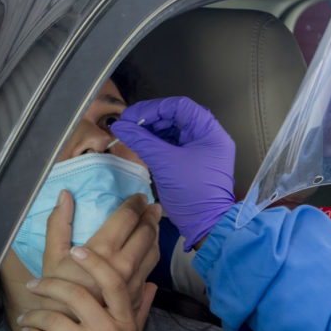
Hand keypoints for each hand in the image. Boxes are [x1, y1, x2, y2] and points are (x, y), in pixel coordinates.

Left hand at [19, 248, 156, 330]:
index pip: (113, 282)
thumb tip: (150, 283)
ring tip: (27, 316)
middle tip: (36, 284)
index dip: (94, 263)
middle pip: (79, 295)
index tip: (77, 250)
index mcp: (126, 323)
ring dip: (35, 313)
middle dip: (51, 285)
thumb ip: (140, 309)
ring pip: (56, 318)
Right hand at [42, 190, 160, 312]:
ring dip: (154, 233)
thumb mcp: (52, 258)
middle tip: (150, 205)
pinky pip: (150, 268)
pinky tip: (148, 248)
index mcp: (103, 251)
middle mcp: (124, 265)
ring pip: (153, 251)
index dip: (135, 203)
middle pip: (145, 232)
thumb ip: (59, 225)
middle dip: (149, 215)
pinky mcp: (137, 295)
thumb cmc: (55, 297)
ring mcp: (133, 282)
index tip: (138, 196)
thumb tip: (65, 195)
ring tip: (153, 222)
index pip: (127, 218)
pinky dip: (151, 252)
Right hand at [111, 97, 235, 247]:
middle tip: (129, 125)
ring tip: (133, 135)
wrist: (205, 224)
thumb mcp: (164, 163)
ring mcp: (200, 149)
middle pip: (176, 116)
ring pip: (173, 130)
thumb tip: (120, 126)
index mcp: (209, 131)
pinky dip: (156, 143)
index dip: (154, 108)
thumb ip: (141, 141)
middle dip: (151, 119)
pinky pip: (172, 144)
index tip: (133, 117)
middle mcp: (208, 136)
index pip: (180, 106)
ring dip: (152, 131)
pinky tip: (142, 145)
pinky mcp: (192, 161)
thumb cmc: (193, 193)